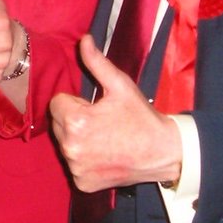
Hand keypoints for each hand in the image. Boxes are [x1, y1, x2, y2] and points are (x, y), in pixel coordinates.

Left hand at [49, 35, 181, 191]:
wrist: (164, 152)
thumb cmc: (141, 117)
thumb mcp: (120, 85)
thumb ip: (96, 62)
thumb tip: (83, 40)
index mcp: (75, 121)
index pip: (57, 102)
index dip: (77, 102)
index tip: (97, 107)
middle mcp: (70, 147)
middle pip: (58, 123)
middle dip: (75, 119)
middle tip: (103, 122)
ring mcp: (76, 168)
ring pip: (65, 144)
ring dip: (78, 139)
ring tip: (105, 138)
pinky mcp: (83, 183)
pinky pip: (74, 164)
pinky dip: (85, 160)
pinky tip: (105, 155)